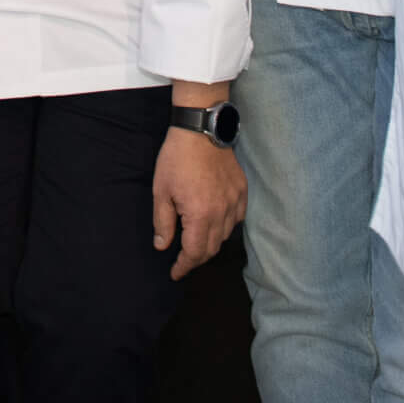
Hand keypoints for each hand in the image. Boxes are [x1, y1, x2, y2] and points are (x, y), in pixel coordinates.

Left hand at [152, 130, 245, 280]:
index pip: (195, 253)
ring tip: (195, 241)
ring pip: (225, 235)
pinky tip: (214, 223)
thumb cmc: (176, 159)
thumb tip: (163, 246)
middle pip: (211, 248)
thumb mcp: (161, 191)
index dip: (184, 266)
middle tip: (182, 260)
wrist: (200, 130)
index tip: (174, 273)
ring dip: (210, 243)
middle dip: (196, 258)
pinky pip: (237, 219)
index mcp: (201, 215)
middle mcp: (222, 212)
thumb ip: (163, 222)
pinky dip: (225, 227)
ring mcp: (235, 201)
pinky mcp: (242, 191)